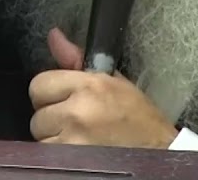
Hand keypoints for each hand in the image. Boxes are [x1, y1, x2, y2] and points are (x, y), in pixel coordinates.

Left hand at [28, 27, 177, 148]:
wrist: (160, 152)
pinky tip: (79, 151)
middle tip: (74, 122)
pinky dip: (59, 155)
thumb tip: (53, 36)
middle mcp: (79, 111)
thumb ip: (76, 61)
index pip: (39, 84)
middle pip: (37, 115)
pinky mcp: (73, 161)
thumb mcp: (113, 82)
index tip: (63, 101)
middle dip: (52, 119)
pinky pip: (49, 156)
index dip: (49, 94)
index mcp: (90, 85)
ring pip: (41, 138)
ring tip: (79, 138)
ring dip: (54, 139)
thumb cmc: (138, 118)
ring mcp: (74, 139)